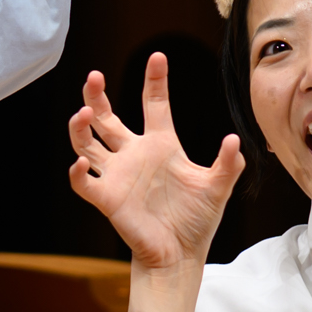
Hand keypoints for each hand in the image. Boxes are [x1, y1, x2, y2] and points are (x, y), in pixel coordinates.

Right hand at [66, 55, 245, 271]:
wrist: (179, 254)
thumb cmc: (197, 220)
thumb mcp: (217, 188)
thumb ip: (226, 164)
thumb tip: (234, 140)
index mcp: (161, 144)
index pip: (154, 104)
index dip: (155, 80)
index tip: (157, 57)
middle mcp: (134, 154)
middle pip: (107, 117)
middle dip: (97, 96)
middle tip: (93, 77)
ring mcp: (117, 174)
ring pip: (87, 142)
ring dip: (81, 127)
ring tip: (83, 114)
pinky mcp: (106, 197)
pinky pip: (83, 181)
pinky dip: (77, 171)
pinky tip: (80, 162)